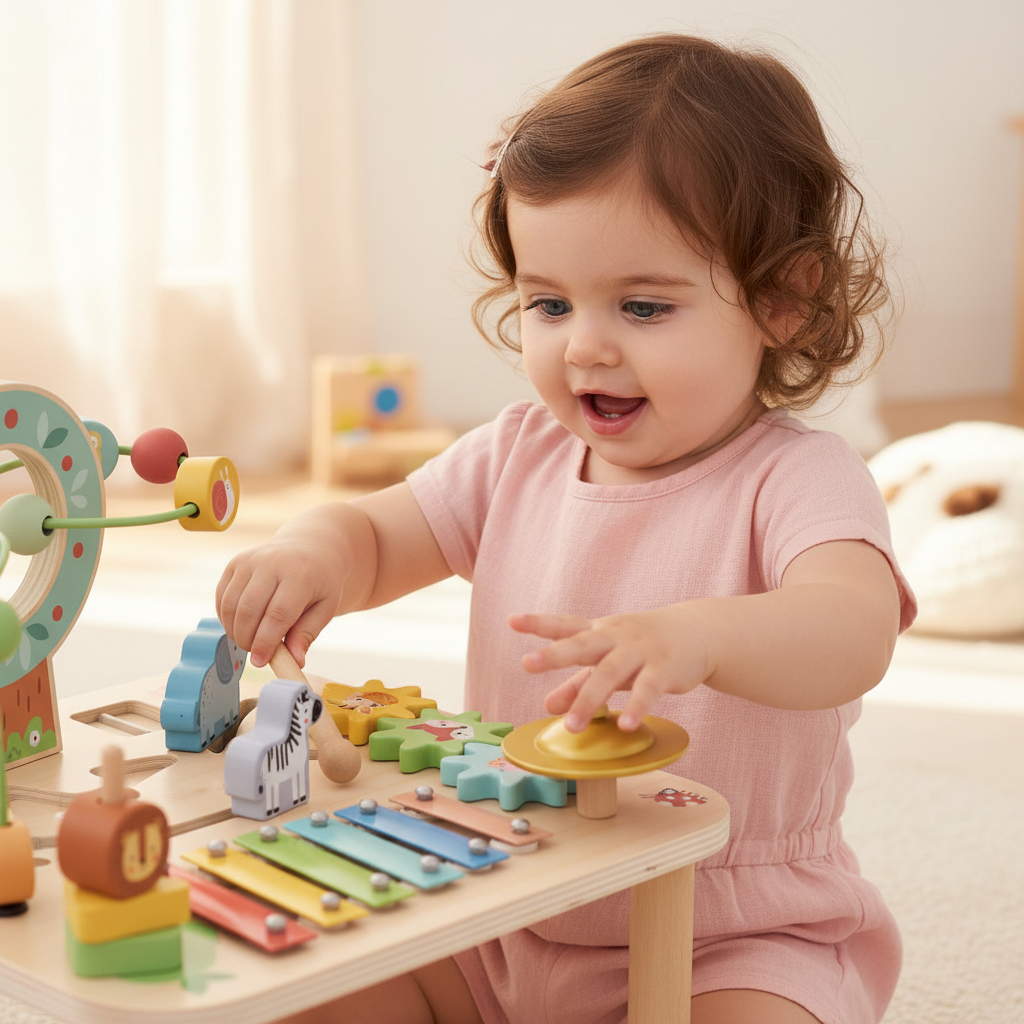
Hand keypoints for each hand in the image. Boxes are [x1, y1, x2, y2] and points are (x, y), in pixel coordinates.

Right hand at [216, 538, 343, 669]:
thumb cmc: (319, 582)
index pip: (277, 614)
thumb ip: (308, 633)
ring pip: (231, 606)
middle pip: (249, 611)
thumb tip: (295, 660)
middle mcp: (271, 563)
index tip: (260, 662)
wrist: (308, 549)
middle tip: (256, 654)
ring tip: (250, 640)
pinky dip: (227, 618)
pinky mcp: (235, 564)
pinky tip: (241, 626)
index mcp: (299, 574)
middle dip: (248, 640)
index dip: (266, 642)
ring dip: (235, 631)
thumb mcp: (325, 607)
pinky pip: (222, 598)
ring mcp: (250, 561)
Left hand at [509, 606, 710, 732]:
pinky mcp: (664, 668)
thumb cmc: (642, 646)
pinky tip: (626, 725)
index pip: (564, 625)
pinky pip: (648, 688)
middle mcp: (615, 637)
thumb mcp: (607, 660)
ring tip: (571, 726)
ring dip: (590, 700)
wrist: (697, 632)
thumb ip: (577, 683)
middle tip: (527, 663)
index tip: (511, 621)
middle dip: (554, 654)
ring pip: (610, 673)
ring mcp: (639, 650)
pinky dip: (637, 707)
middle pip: (581, 645)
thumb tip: (546, 705)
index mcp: (598, 633)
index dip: (538, 623)